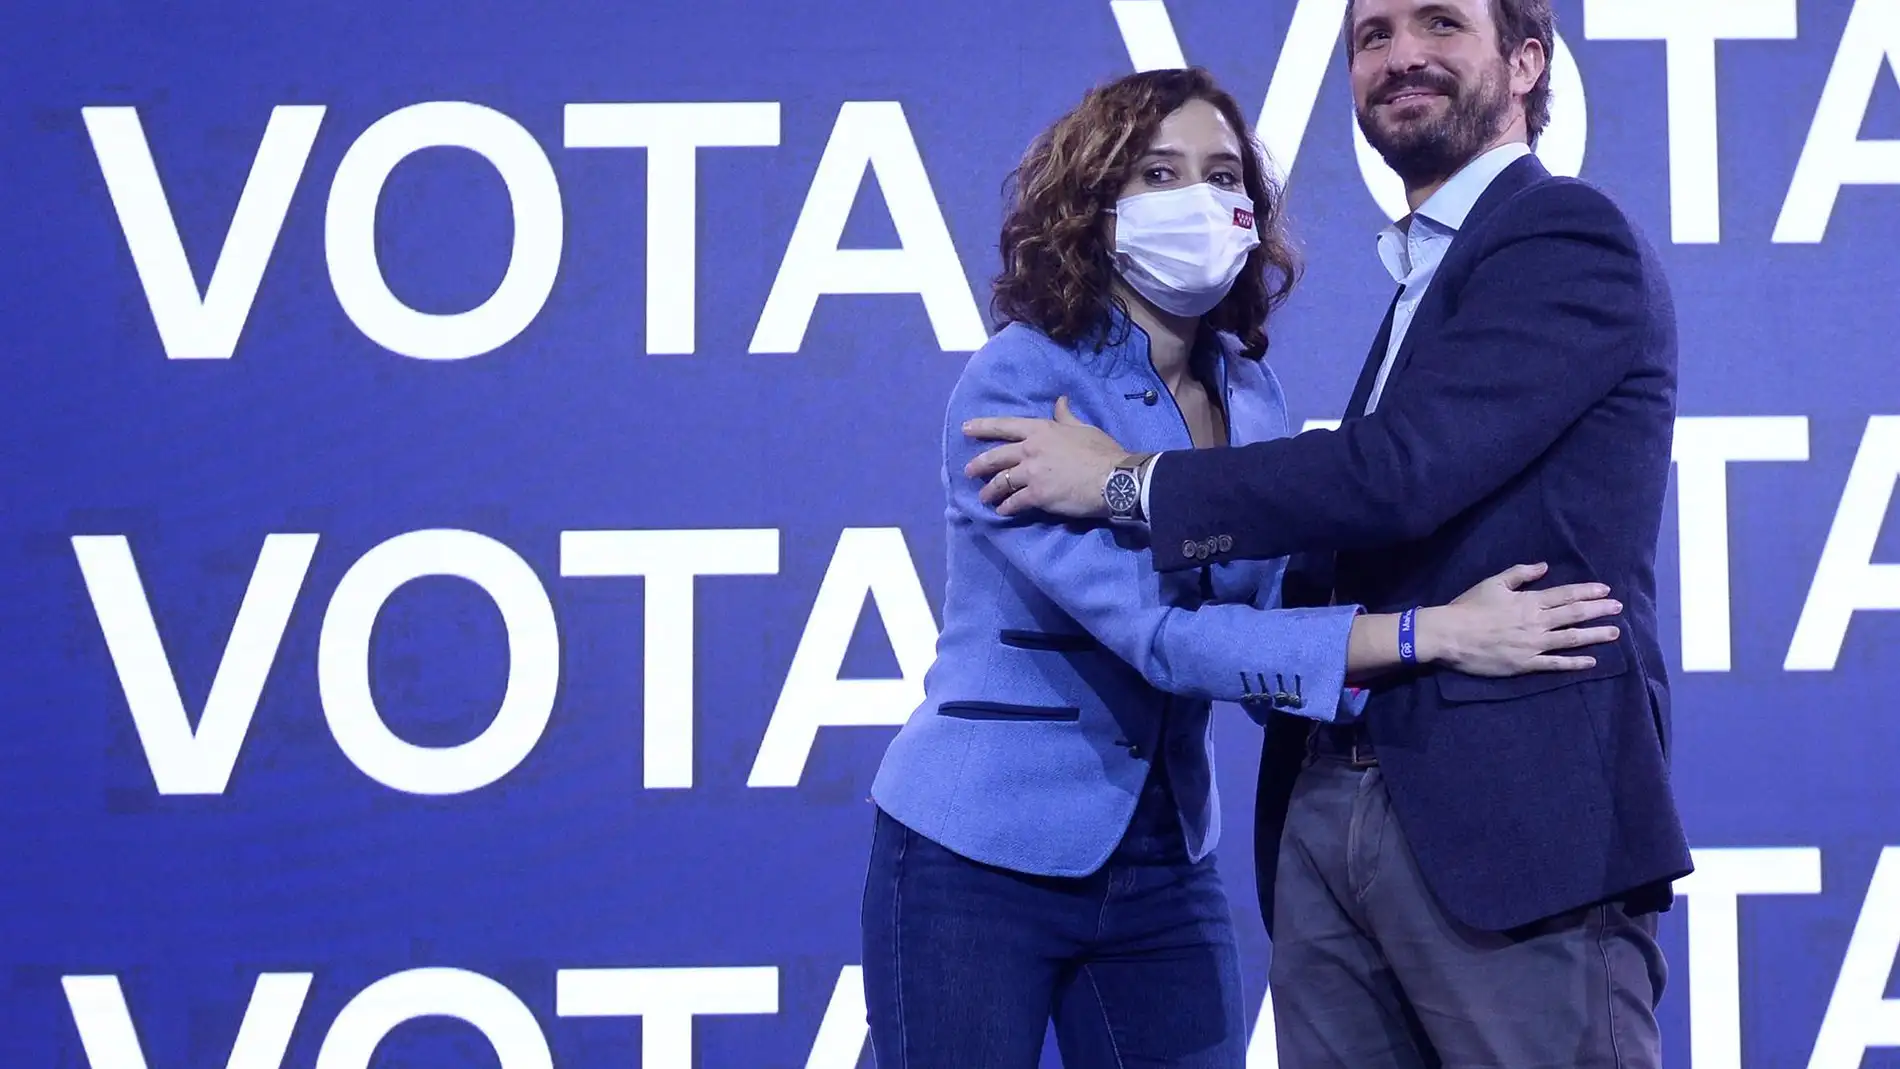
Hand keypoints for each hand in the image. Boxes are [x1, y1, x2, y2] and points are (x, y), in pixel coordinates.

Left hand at [963, 397, 1131, 517]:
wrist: (1114, 478)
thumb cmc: (1102, 451)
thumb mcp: (1083, 428)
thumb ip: (1066, 416)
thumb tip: (1060, 401)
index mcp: (1041, 430)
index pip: (1005, 426)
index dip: (983, 427)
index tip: (966, 428)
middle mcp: (1031, 449)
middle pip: (996, 456)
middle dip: (979, 464)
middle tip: (968, 471)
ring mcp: (1032, 473)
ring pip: (1001, 482)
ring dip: (990, 491)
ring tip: (984, 497)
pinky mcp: (1037, 495)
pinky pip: (1014, 502)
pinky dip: (1006, 508)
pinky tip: (1002, 511)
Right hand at [1416, 562, 1620, 676]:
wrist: (1450, 635)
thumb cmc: (1469, 607)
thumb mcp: (1493, 583)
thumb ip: (1520, 574)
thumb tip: (1544, 566)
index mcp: (1529, 601)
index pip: (1565, 594)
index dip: (1587, 591)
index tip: (1606, 590)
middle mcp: (1536, 622)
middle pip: (1574, 614)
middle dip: (1599, 610)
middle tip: (1618, 608)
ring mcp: (1533, 644)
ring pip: (1571, 638)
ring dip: (1595, 635)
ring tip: (1614, 633)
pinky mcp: (1526, 664)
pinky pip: (1556, 664)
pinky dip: (1575, 663)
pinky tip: (1592, 662)